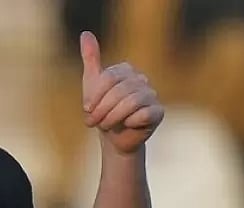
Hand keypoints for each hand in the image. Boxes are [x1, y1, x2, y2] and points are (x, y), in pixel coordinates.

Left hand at [80, 32, 164, 154]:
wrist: (114, 137)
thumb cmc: (102, 109)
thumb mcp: (91, 84)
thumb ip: (91, 59)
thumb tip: (85, 34)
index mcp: (126, 71)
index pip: (109, 78)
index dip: (95, 95)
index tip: (87, 109)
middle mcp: (141, 80)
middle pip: (119, 91)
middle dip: (102, 110)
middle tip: (93, 122)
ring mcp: (152, 95)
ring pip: (132, 103)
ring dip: (113, 117)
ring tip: (106, 124)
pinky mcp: (158, 112)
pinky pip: (144, 114)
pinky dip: (130, 122)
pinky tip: (126, 125)